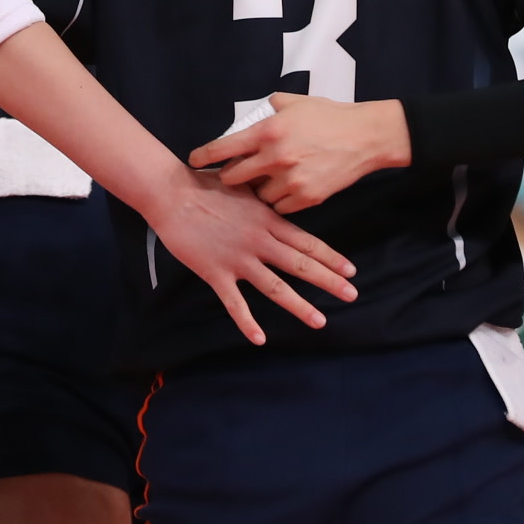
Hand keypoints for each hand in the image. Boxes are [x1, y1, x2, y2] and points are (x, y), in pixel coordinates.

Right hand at [142, 169, 356, 346]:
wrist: (172, 193)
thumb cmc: (205, 184)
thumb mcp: (244, 186)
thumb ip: (264, 200)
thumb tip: (283, 199)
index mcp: (267, 220)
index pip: (307, 242)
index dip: (331, 257)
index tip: (351, 270)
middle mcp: (259, 241)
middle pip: (300, 265)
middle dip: (329, 281)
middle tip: (352, 295)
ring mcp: (238, 258)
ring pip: (275, 287)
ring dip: (299, 306)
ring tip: (320, 321)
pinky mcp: (215, 272)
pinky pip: (235, 303)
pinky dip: (247, 322)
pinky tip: (260, 339)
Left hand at [189, 94, 408, 212]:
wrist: (366, 137)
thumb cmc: (330, 116)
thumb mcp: (295, 103)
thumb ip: (271, 108)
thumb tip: (258, 111)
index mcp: (267, 131)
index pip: (222, 148)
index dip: (203, 157)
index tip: (194, 162)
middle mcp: (274, 157)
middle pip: (232, 178)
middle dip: (229, 177)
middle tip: (234, 174)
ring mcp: (290, 180)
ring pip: (256, 196)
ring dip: (257, 191)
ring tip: (266, 182)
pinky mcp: (307, 198)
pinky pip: (279, 207)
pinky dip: (278, 201)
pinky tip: (284, 190)